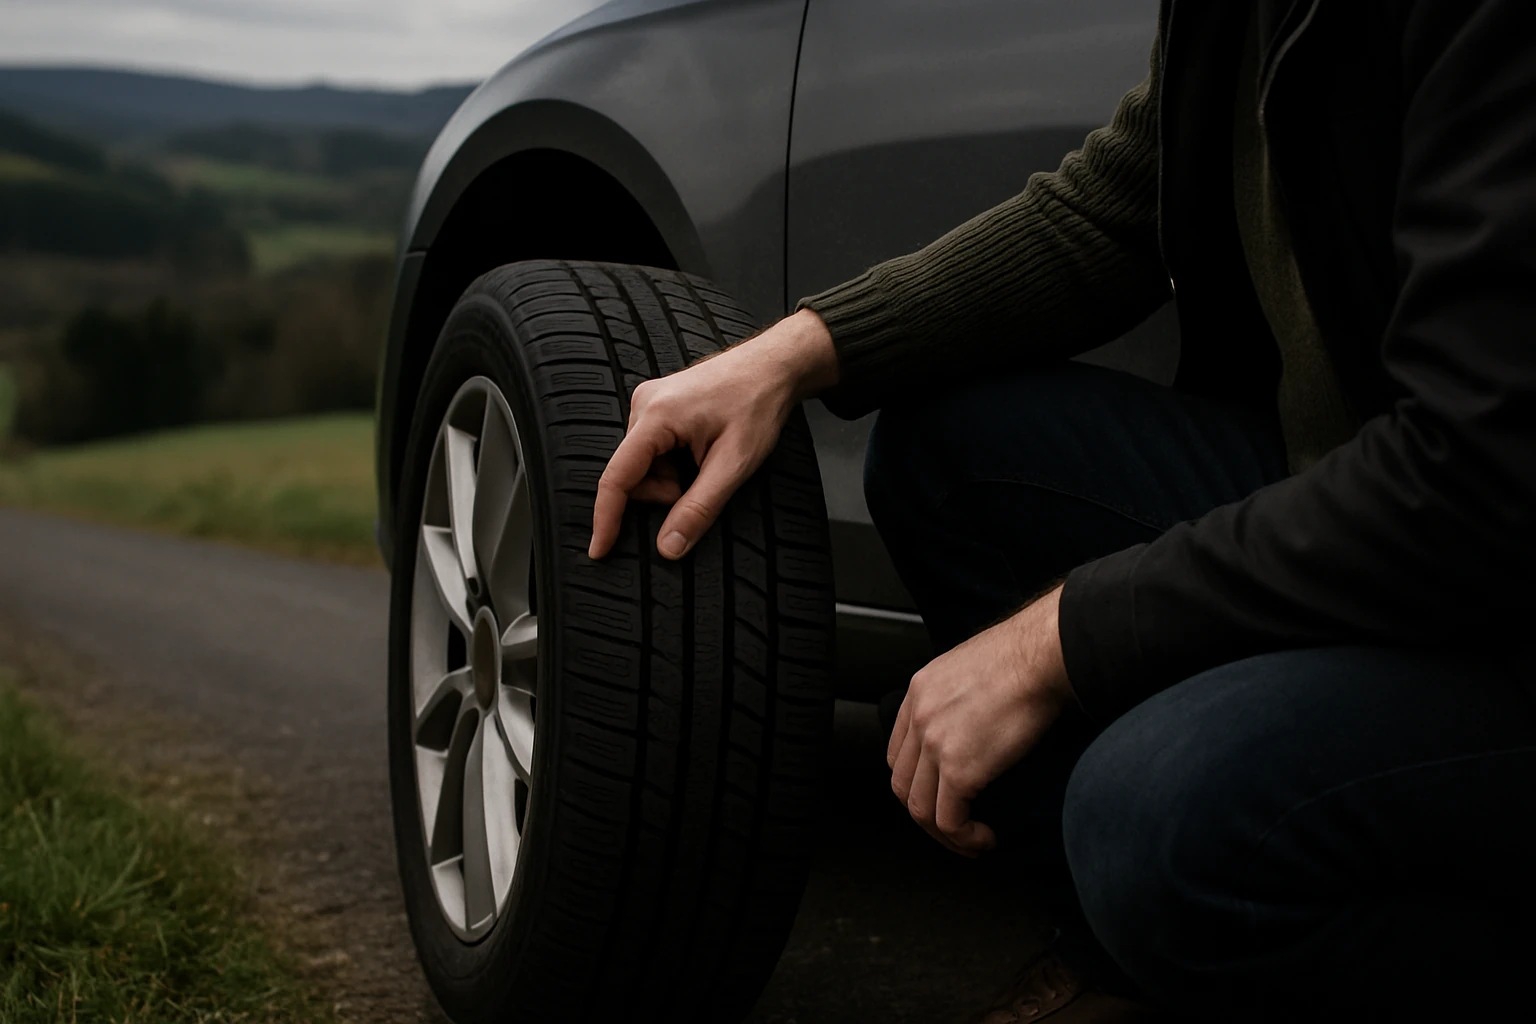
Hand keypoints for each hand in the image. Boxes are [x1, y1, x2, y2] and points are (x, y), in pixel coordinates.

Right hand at [589, 309, 837, 560]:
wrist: (773, 367)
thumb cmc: (757, 404)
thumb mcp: (733, 465)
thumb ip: (699, 508)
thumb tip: (668, 546)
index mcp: (655, 416)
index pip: (616, 477)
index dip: (606, 519)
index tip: (599, 551)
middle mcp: (644, 404)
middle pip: (632, 474)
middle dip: (664, 493)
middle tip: (704, 482)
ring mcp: (649, 402)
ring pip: (644, 466)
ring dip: (671, 479)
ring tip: (707, 463)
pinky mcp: (658, 405)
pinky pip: (653, 450)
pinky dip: (674, 464)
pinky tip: (701, 452)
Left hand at [888, 586, 1073, 856]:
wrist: (1042, 656)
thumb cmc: (1026, 656)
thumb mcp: (975, 669)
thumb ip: (963, 698)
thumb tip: (977, 728)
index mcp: (920, 691)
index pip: (900, 751)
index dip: (918, 782)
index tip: (940, 796)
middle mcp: (919, 717)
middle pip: (904, 783)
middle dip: (927, 813)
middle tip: (956, 827)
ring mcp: (934, 743)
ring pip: (920, 808)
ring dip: (945, 834)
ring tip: (972, 840)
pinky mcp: (959, 768)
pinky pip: (949, 820)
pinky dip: (964, 837)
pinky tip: (984, 837)